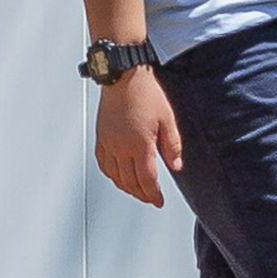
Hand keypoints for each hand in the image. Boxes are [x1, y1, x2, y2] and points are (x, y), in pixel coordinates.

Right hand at [93, 65, 180, 208]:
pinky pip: (102, 162)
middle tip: (149, 198)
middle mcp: (120, 146)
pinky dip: (110, 173)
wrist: (123, 76)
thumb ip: (172, 146)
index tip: (158, 201)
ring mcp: (108, 142)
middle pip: (129, 181)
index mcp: (139, 144)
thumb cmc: (145, 93)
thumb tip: (176, 165)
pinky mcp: (101, 135)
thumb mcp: (168, 120)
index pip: (146, 180)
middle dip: (141, 194)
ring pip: (114, 175)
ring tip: (135, 190)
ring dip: (125, 186)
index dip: (153, 195)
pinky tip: (116, 174)